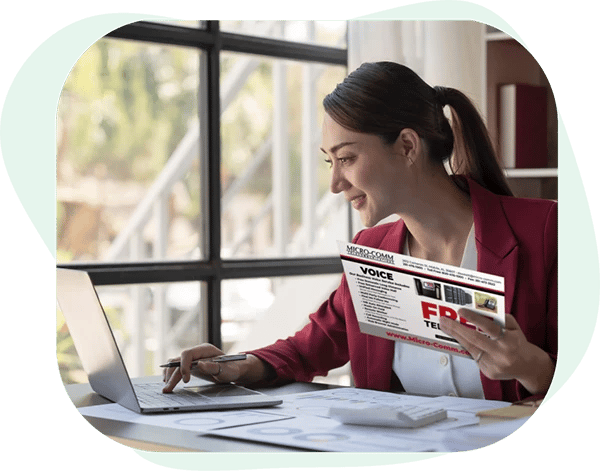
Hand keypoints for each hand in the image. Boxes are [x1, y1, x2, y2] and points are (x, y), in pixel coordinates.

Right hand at [162, 343, 270, 392]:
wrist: (233, 370)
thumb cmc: (231, 369)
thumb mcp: (226, 370)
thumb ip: (214, 367)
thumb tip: (200, 364)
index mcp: (205, 349)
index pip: (188, 353)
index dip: (184, 365)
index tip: (186, 380)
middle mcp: (197, 352)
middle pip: (179, 360)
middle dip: (172, 375)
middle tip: (168, 389)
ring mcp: (192, 358)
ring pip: (175, 364)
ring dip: (169, 375)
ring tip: (166, 388)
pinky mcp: (190, 365)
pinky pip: (177, 368)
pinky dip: (171, 375)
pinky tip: (169, 382)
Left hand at [439, 308, 554, 394]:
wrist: (528, 366)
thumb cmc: (518, 344)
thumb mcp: (514, 328)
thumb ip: (500, 318)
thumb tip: (480, 310)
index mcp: (509, 341)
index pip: (489, 328)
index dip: (474, 319)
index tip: (461, 311)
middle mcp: (501, 354)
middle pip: (475, 339)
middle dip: (456, 328)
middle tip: (444, 320)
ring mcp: (494, 365)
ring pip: (470, 348)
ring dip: (456, 337)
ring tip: (445, 327)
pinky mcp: (488, 372)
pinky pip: (474, 357)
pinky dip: (468, 347)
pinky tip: (460, 339)